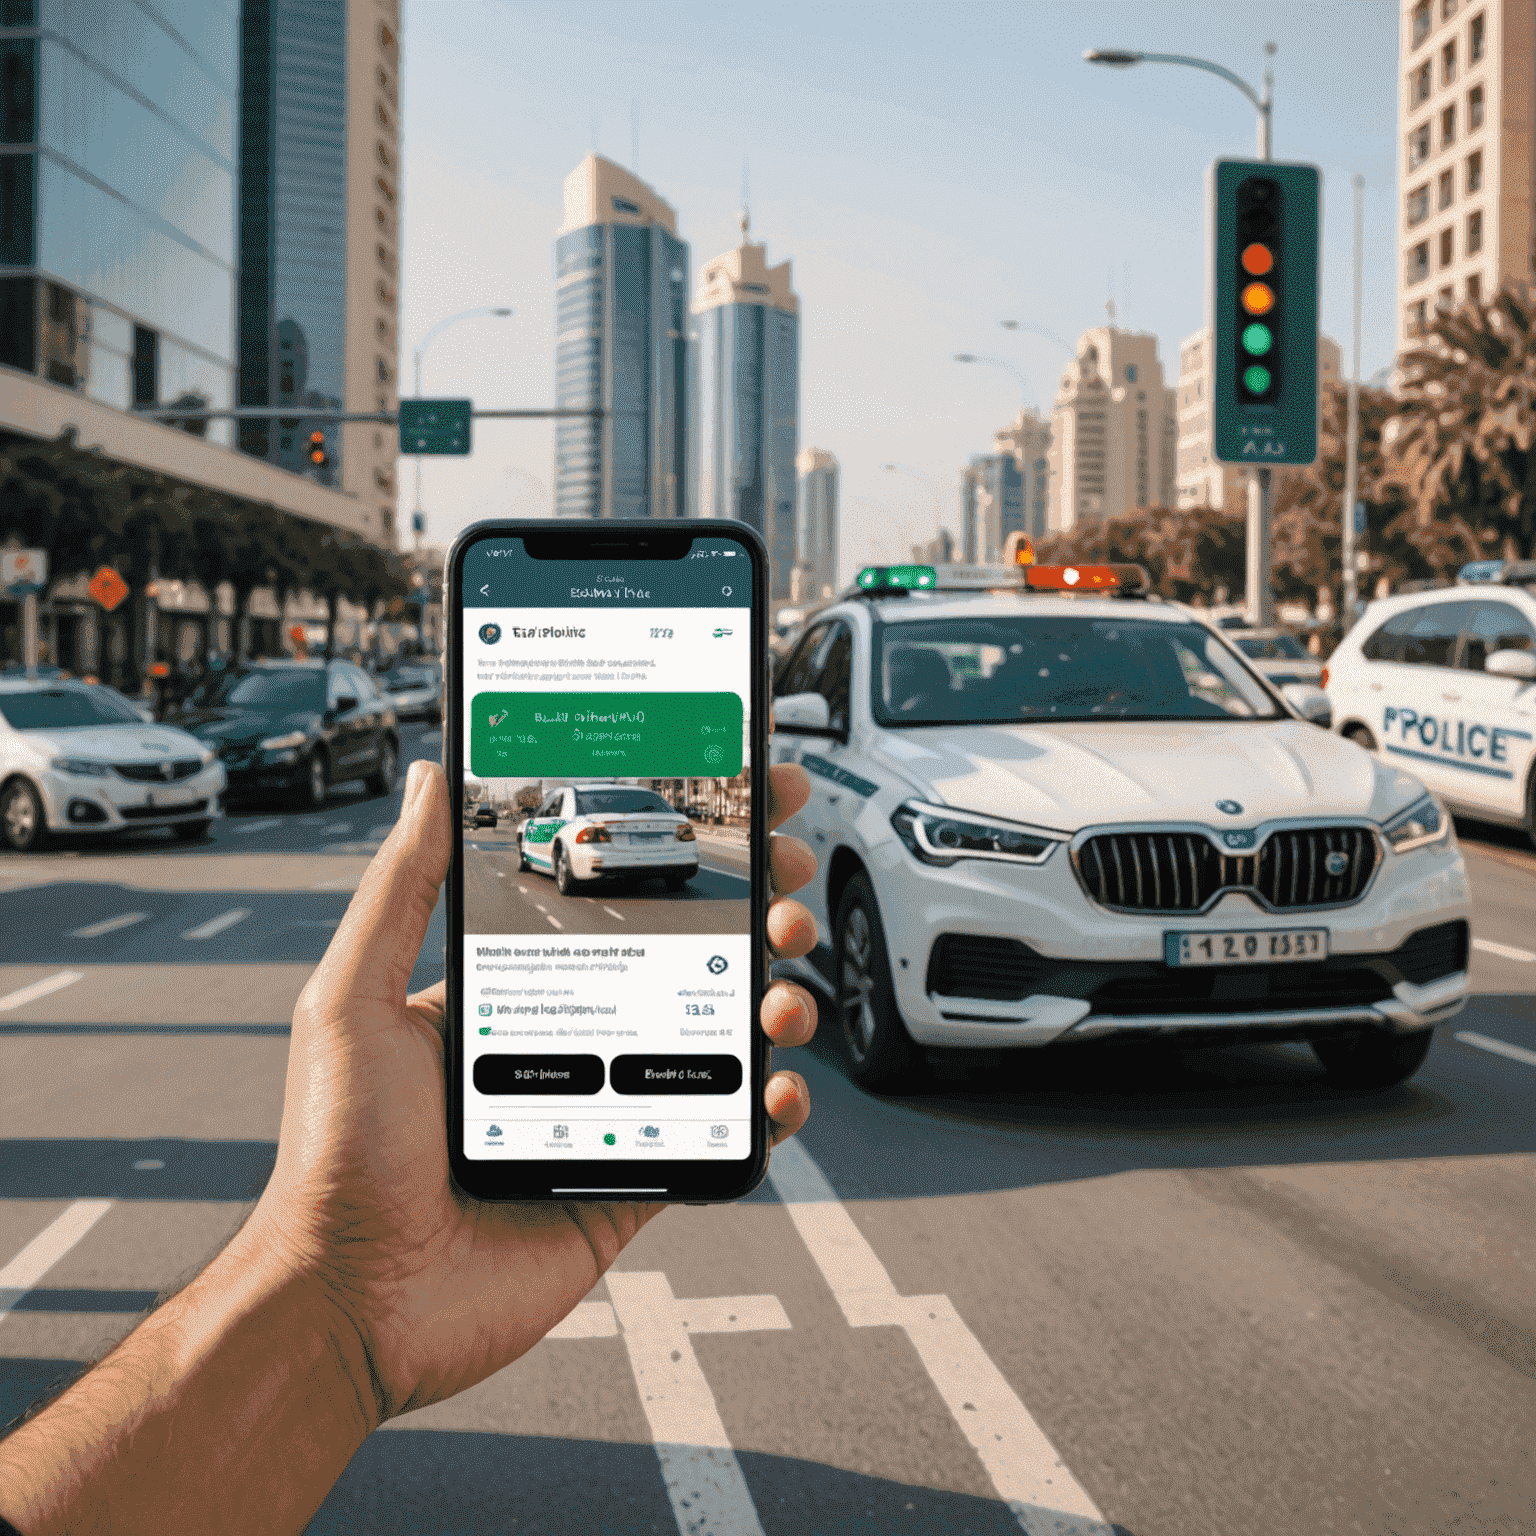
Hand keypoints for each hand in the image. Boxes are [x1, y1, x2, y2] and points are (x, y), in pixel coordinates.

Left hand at [239, 759, 819, 1427]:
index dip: (682, 853)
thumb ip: (402, 889)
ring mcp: (611, 1110)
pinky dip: (771, 1108)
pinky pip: (725, 1135)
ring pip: (721, 1038)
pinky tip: (779, 1085)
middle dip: (754, 908)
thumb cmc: (335, 1150)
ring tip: (784, 990)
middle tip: (786, 880)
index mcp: (517, 989)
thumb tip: (427, 781)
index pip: (616, 902)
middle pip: (690, 958)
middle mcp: (573, 1041)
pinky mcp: (638, 1181)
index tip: (737, 803)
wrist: (353, 1298)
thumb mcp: (355, 997)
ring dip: (776, 998)